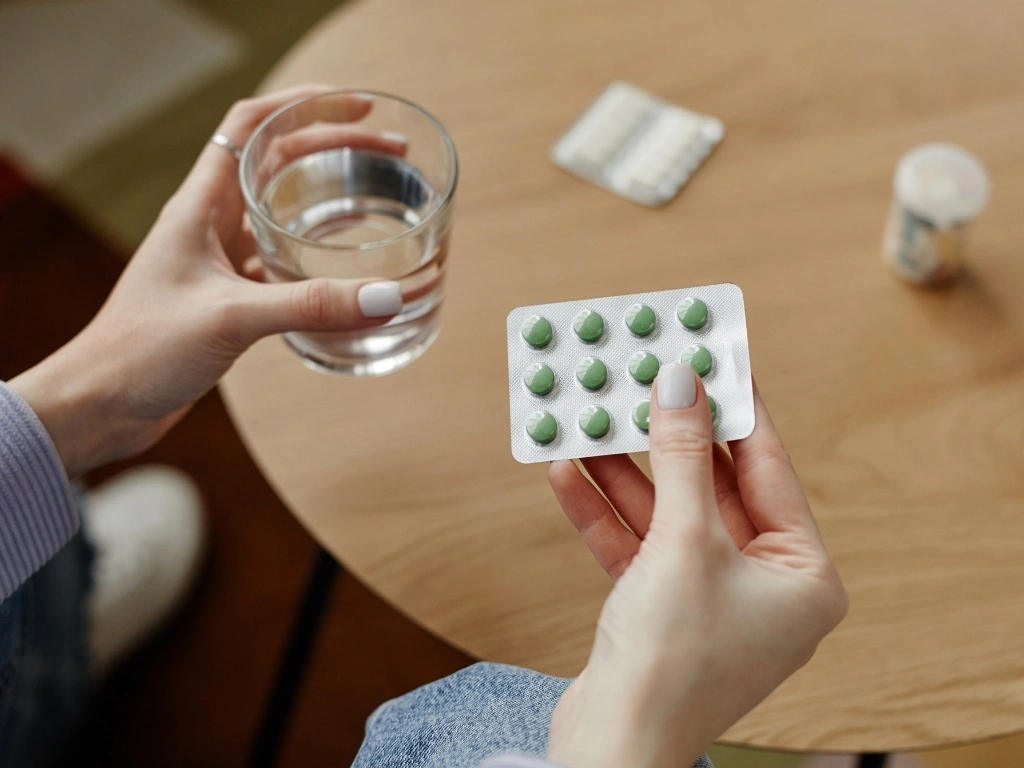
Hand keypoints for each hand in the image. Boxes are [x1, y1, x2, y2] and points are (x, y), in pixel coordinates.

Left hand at [11, 85, 408, 476]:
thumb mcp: (232, 318)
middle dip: (334, 150)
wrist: (103, 401)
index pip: (251, 126)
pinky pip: (280, 260)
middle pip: (278, 162)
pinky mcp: (228, 296)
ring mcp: (219, 260)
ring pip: (281, 211)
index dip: (302, 105)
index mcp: (200, 205)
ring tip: (379, 200)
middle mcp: (210, 223)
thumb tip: (386, 296)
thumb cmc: (142, 349)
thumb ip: (309, 305)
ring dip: (327, 199)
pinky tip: (345, 267)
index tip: (355, 106)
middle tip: (390, 155)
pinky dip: (316, 254)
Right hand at [546, 363, 847, 767]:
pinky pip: (636, 546)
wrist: (611, 752)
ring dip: (624, 469)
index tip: (712, 354)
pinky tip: (568, 471)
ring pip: (665, 513)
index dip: (735, 406)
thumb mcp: (683, 539)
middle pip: (711, 486)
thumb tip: (682, 384)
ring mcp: (710, 599)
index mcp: (803, 575)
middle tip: (641, 377)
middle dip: (667, 436)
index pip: (768, 466)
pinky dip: (603, 513)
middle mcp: (764, 586)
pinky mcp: (662, 612)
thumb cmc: (674, 662)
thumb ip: (681, 457)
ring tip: (589, 416)